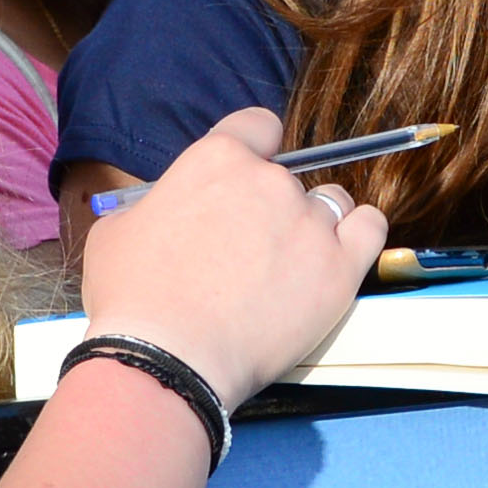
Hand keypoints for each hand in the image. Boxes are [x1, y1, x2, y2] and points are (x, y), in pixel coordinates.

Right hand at [73, 111, 379, 410]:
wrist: (168, 360)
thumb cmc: (133, 299)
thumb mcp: (117, 231)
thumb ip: (153, 205)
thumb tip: (163, 208)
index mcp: (217, 160)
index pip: (258, 126)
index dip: (255, 150)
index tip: (248, 177)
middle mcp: (270, 181)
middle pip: (289, 177)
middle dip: (272, 206)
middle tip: (249, 249)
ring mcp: (309, 223)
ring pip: (332, 202)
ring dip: (315, 223)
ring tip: (290, 264)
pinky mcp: (339, 268)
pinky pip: (370, 229)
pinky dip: (359, 236)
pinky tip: (339, 255)